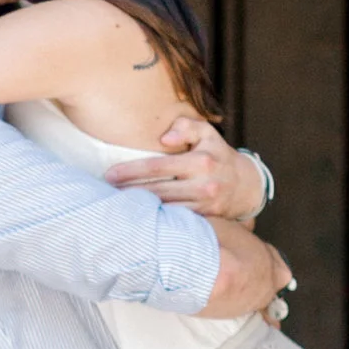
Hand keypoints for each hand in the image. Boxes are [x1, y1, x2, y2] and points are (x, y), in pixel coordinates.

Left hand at [107, 115, 265, 221]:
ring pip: (163, 209)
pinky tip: (136, 217)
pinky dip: (155, 220)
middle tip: (103, 192)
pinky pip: (175, 221)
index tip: (109, 174)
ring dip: (138, 208)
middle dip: (128, 192)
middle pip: (156, 191)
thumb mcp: (207, 133)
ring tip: (114, 205)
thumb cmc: (217, 154)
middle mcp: (204, 186)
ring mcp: (205, 206)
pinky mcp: (204, 220)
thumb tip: (164, 138)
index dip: (131, 171)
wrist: (245, 185)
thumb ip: (186, 126)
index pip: (157, 167)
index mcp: (201, 162)